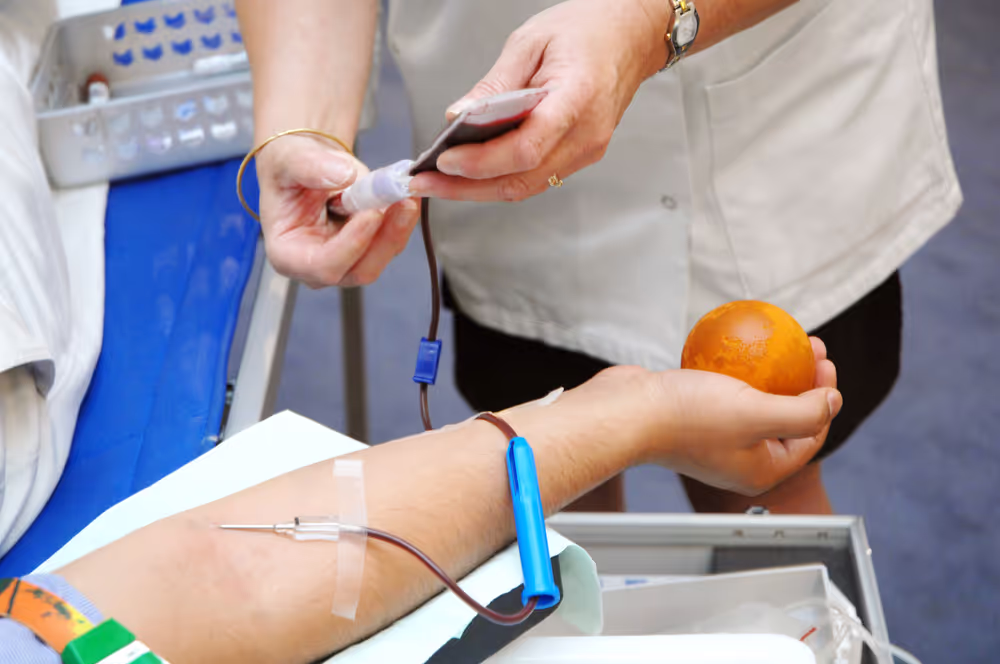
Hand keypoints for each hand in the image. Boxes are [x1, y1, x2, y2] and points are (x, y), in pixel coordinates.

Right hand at [256, 135, 420, 287]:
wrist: (304, 165)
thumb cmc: (287, 170)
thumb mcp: (289, 159)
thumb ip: (311, 167)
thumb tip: (344, 175)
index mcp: (288, 254)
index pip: (323, 266)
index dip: (352, 244)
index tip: (372, 214)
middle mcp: (318, 266)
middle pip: (360, 270)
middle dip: (386, 237)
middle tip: (402, 202)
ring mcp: (346, 260)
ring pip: (382, 256)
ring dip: (399, 226)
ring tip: (406, 193)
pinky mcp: (368, 248)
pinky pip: (392, 241)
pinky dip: (403, 219)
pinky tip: (407, 195)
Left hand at [408, 0, 667, 202]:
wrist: (630, 37)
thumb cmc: (586, 31)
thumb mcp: (530, 42)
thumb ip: (494, 85)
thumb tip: (457, 117)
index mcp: (577, 99)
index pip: (525, 149)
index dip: (481, 162)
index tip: (444, 159)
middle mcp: (585, 136)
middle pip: (520, 179)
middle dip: (466, 187)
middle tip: (424, 183)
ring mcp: (585, 151)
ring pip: (525, 186)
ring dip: (478, 189)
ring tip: (437, 182)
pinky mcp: (579, 156)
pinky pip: (535, 177)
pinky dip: (499, 178)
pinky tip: (470, 173)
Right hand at [560, 338, 840, 495]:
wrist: (625, 413)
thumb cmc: (688, 418)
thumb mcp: (757, 415)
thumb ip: (803, 413)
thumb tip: (832, 402)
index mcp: (761, 469)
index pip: (811, 434)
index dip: (825, 397)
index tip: (823, 362)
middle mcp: (740, 457)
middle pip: (786, 416)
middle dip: (803, 380)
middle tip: (807, 346)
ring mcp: (715, 436)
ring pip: (755, 400)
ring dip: (772, 370)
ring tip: (778, 339)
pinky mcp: (692, 415)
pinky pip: (725, 389)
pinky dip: (736, 368)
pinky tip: (736, 343)